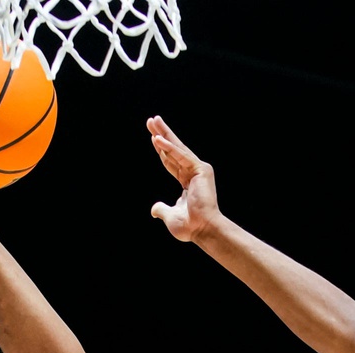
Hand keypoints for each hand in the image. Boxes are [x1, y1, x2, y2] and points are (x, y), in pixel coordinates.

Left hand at [147, 116, 221, 241]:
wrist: (203, 229)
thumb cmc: (190, 226)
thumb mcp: (170, 216)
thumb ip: (162, 210)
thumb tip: (154, 210)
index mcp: (189, 182)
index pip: (172, 162)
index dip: (162, 150)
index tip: (153, 137)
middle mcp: (195, 173)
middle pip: (174, 150)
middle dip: (162, 134)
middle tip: (152, 120)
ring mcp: (199, 170)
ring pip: (177, 148)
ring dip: (164, 134)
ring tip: (153, 121)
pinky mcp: (201, 170)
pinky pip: (181, 156)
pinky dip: (169, 148)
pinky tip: (157, 139)